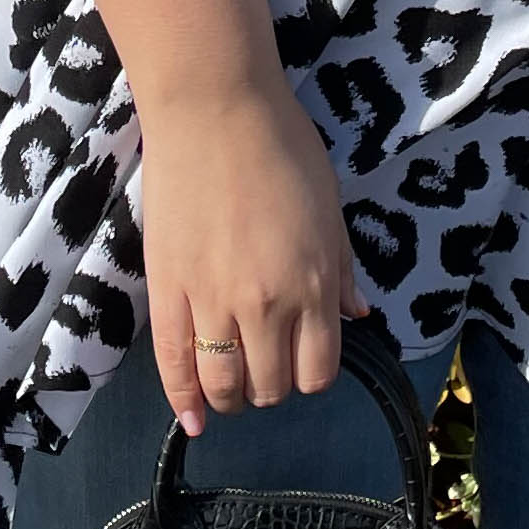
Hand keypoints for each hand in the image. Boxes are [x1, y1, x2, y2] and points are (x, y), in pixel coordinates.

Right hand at [139, 73, 362, 431]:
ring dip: (231, 398)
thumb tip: (358, 314)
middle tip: (265, 370)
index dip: (312, 376)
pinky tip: (191, 419)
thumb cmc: (282, 145)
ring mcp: (214, 301)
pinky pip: (174, 362)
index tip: (302, 362)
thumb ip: (341, 268)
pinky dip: (183, 399)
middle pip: (272, 383)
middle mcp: (268, 305)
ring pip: (224, 383)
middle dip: (272, 387)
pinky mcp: (169, 289)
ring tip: (230, 391)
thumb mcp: (330, 207)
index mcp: (314, 284)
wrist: (215, 109)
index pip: (319, 369)